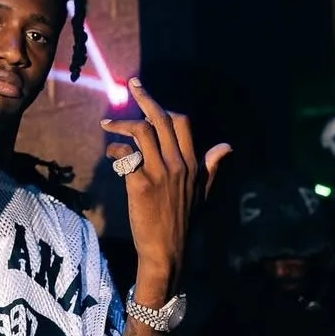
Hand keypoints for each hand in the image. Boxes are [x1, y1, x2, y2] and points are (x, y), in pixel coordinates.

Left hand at [102, 80, 230, 293]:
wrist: (167, 249)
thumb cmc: (183, 221)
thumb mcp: (203, 192)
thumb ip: (211, 167)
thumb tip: (227, 147)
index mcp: (193, 163)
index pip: (181, 122)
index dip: (163, 105)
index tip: (146, 95)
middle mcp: (178, 163)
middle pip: (160, 119)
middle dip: (143, 98)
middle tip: (129, 85)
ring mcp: (159, 173)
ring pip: (142, 133)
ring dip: (122, 124)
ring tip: (107, 125)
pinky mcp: (140, 184)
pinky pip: (126, 157)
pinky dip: (115, 151)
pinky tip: (110, 155)